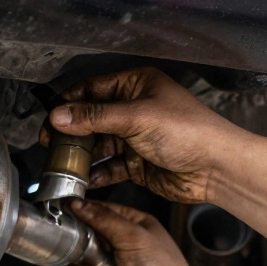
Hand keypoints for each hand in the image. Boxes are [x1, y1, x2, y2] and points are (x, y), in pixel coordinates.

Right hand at [46, 68, 248, 203]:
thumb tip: (59, 115)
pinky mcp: (136, 163)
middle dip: (70, 132)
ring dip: (80, 155)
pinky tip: (81, 180)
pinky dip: (94, 173)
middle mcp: (133, 109)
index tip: (50, 118)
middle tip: (50, 144)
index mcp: (136, 85)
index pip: (92, 90)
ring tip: (61, 165)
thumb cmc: (189, 131)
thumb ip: (94, 117)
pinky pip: (108, 166)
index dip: (69, 103)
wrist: (216, 167)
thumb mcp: (136, 117)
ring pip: (97, 144)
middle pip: (90, 119)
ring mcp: (134, 137)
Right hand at [69, 199, 205, 265]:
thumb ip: (103, 219)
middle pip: (83, 239)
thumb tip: (77, 203)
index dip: (81, 211)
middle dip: (79, 249)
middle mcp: (120, 246)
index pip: (100, 210)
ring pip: (79, 265)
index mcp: (132, 225)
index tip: (64, 212)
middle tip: (81, 254)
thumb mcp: (134, 238)